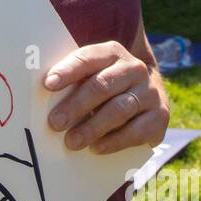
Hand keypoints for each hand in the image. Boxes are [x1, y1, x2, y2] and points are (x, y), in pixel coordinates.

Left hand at [43, 41, 168, 154]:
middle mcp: (134, 69)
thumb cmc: (105, 84)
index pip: (88, 58)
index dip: (68, 70)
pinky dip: (115, 141)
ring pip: (119, 109)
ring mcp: (150, 92)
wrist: (146, 94)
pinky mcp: (160, 116)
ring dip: (93, 127)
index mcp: (112, 53)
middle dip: (76, 105)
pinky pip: (137, 130)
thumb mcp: (91, 74)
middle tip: (55, 123)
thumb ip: (72, 80)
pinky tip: (97, 148)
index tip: (48, 84)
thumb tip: (41, 95)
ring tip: (71, 142)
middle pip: (103, 85)